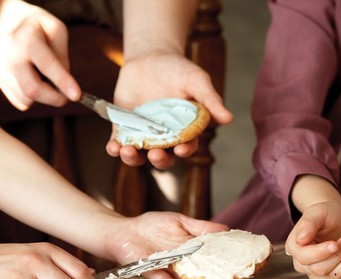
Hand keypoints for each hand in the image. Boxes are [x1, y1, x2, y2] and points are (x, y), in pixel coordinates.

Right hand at [0, 1, 79, 109]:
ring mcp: (0, 68)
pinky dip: (32, 98)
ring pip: (26, 99)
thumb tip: (65, 84)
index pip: (46, 64)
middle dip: (55, 99)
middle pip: (32, 89)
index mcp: (27, 38)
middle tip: (67, 97)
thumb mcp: (56, 30)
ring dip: (43, 97)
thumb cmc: (38, 28)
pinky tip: (33, 81)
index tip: (77, 96)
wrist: (4, 21)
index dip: (63, 82)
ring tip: (46, 80)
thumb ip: (62, 56)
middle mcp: (10, 54)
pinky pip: (19, 101)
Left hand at [103, 212, 228, 278]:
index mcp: (190, 252)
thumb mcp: (180, 221)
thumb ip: (201, 227)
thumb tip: (226, 229)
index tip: (242, 265)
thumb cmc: (150, 226)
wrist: (122, 231)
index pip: (211, 259)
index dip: (225, 263)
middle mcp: (180, 264)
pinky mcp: (150, 271)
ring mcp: (166, 269)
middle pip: (201, 274)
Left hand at [106, 52, 232, 168]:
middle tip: (155, 154)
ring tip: (126, 152)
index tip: (180, 149)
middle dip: (159, 159)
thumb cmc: (179, 69)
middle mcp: (165, 137)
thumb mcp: (197, 81)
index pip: (187, 146)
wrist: (150, 58)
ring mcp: (143, 133)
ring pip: (139, 154)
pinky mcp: (124, 127)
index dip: (185, 150)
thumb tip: (229, 118)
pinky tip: (112, 147)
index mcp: (185, 130)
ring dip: (132, 158)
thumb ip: (210, 100)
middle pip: (163, 156)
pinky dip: (114, 147)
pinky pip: (119, 141)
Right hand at [285, 200, 340, 278]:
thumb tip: (300, 239)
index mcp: (294, 247)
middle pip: (320, 269)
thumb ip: (308, 224)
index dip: (321, 252)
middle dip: (338, 254)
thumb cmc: (324, 213)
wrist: (336, 218)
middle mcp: (301, 263)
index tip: (335, 244)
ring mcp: (316, 272)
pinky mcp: (331, 275)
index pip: (305, 257)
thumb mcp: (316, 213)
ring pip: (333, 275)